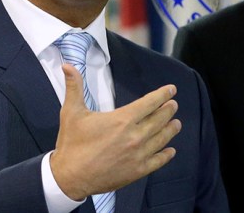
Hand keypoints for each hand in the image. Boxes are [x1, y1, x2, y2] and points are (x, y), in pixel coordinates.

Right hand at [50, 63, 181, 199]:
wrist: (69, 177)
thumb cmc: (71, 144)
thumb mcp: (71, 112)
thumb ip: (74, 87)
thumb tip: (67, 65)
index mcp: (122, 119)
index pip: (150, 103)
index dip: (162, 95)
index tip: (171, 90)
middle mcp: (135, 136)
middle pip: (159, 119)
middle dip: (168, 110)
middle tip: (173, 105)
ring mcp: (138, 155)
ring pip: (162, 139)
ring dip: (171, 129)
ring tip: (176, 124)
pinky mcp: (137, 171)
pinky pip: (158, 161)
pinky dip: (166, 155)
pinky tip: (171, 151)